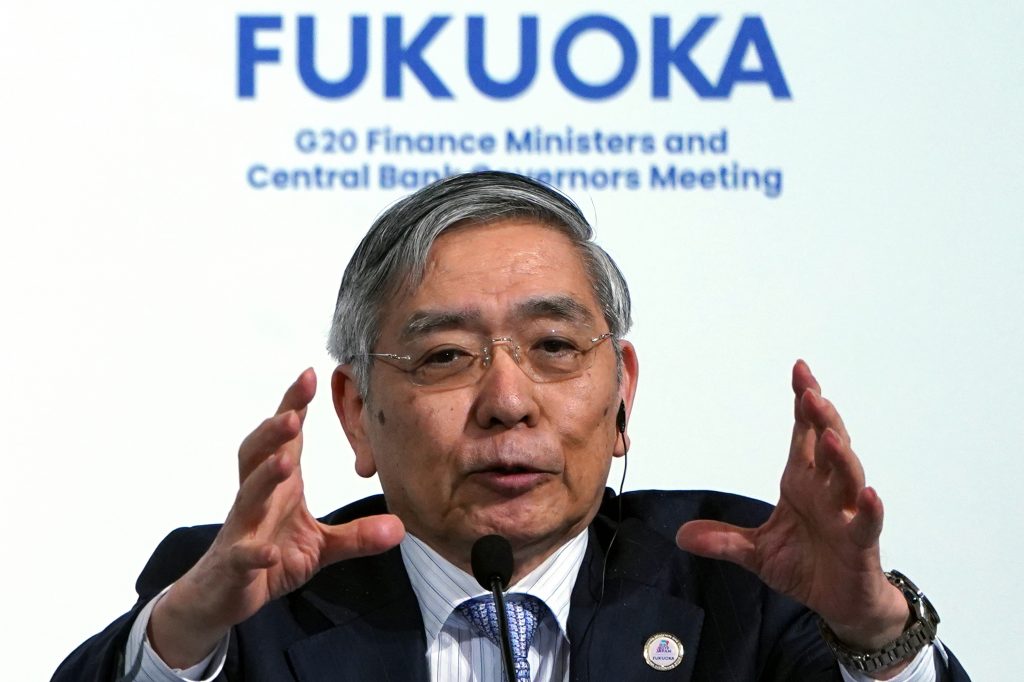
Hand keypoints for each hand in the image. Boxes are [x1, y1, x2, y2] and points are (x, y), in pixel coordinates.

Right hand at [148, 369, 404, 667]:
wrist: (223, 596)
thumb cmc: (270, 555)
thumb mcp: (321, 547)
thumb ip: (358, 535)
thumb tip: (401, 527)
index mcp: (279, 486)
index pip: (285, 439)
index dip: (293, 405)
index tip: (310, 373)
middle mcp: (257, 499)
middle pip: (258, 454)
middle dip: (274, 432)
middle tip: (294, 415)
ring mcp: (242, 529)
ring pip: (247, 496)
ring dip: (264, 477)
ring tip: (285, 463)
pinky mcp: (235, 563)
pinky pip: (242, 555)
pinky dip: (253, 553)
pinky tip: (266, 553)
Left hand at [676, 360, 910, 674]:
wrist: (841, 603)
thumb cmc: (807, 566)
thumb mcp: (757, 552)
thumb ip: (723, 540)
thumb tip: (681, 535)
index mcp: (803, 482)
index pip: (804, 434)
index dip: (804, 402)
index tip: (800, 370)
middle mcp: (827, 490)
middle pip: (828, 444)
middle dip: (820, 417)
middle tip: (810, 391)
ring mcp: (846, 514)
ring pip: (849, 477)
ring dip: (840, 456)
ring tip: (828, 436)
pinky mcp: (860, 543)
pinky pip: (867, 522)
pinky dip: (869, 508)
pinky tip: (868, 493)